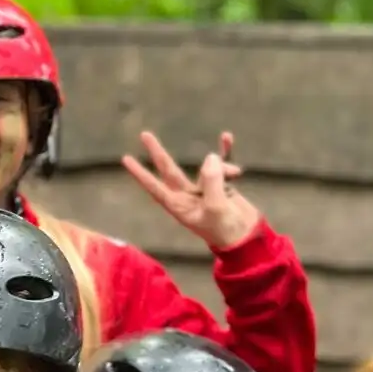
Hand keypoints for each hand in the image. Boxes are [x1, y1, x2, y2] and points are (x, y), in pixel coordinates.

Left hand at [121, 131, 259, 248]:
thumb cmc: (226, 229)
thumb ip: (212, 181)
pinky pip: (221, 163)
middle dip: (158, 153)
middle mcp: (187, 195)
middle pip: (169, 170)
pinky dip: (225, 152)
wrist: (247, 237)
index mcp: (179, 206)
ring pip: (207, 168)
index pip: (155, 187)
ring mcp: (204, 188)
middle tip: (144, 134)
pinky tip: (226, 138)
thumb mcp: (216, 207)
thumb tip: (210, 157)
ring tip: (235, 173)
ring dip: (222, 167)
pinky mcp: (221, 183)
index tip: (125, 159)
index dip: (141, 174)